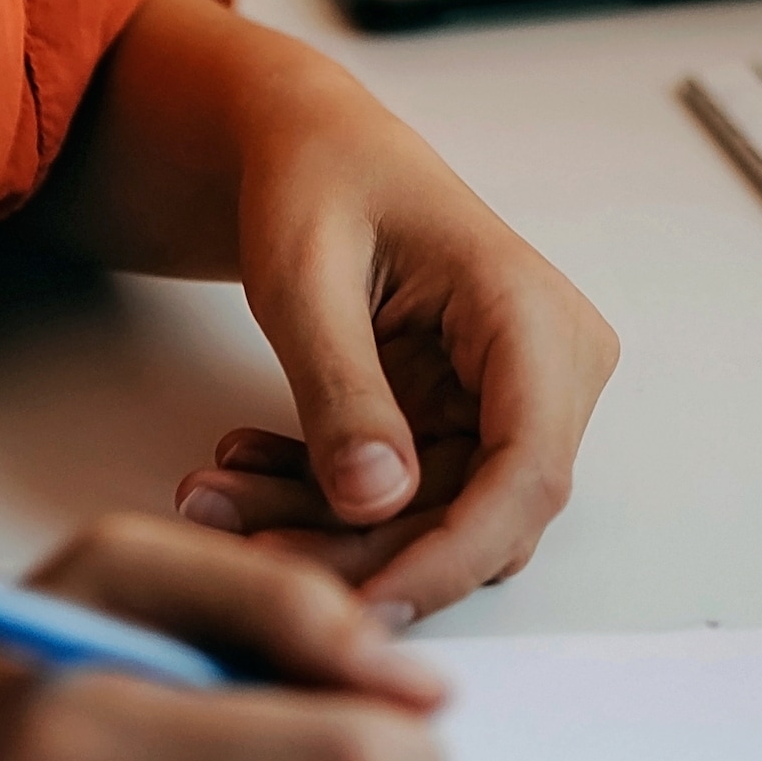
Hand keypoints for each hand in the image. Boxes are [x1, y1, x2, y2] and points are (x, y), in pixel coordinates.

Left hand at [38, 0, 619, 629]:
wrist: (309, 150)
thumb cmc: (316, 178)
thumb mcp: (304, 272)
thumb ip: (339, 386)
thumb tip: (376, 501)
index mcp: (534, 316)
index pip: (527, 471)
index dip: (451, 556)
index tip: (362, 611)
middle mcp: (548, 370)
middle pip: (478, 515)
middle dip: (359, 551)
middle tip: (237, 547)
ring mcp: (510, 405)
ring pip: (434, 524)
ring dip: (324, 531)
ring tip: (213, 496)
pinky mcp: (464, 428)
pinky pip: (404, 504)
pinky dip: (321, 503)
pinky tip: (243, 470)